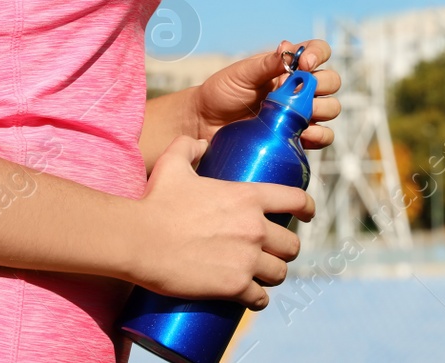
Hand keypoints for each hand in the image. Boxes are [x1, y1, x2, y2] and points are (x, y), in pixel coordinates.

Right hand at [128, 135, 313, 308]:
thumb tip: (202, 144)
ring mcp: (247, 259)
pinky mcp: (234, 286)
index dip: (306, 208)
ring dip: (274, 275)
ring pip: (280, 272)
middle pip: (291, 244)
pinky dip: (258, 300)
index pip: (296, 200)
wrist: (138, 239)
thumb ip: (189, 147)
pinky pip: (260, 297)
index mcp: (249, 197)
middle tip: (272, 252)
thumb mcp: (172, 164)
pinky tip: (255, 299)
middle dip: (285, 249)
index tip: (307, 215)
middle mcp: (255, 228)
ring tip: (263, 277)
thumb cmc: (155, 200)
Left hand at [191, 39, 341, 148]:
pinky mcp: (297, 137)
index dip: (319, 55)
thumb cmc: (222, 92)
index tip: (305, 64)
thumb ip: (266, 63)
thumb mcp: (242, 72)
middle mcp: (299, 88)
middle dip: (322, 84)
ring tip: (299, 114)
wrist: (205, 124)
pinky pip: (323, 136)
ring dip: (322, 109)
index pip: (318, 52)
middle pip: (331, 81)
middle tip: (300, 91)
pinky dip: (320, 135)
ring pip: (331, 108)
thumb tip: (288, 50)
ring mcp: (300, 113)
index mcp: (288, 67)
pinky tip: (303, 134)